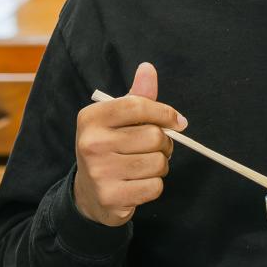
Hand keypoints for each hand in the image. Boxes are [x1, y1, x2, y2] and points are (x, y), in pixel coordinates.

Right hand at [72, 62, 184, 226]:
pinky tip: (138, 183)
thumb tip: (148, 69)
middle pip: (154, 136)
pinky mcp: (111, 197)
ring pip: (158, 163)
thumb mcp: (116, 120)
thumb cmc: (109, 148)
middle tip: (154, 149)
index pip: (138, 105)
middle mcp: (92, 143)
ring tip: (144, 166)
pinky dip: (154, 185)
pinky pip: (154, 187)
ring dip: (160, 165)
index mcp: (91, 118)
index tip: (177, 122)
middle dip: (163, 144)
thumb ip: (136, 97)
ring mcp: (100, 172)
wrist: (89, 193)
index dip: (165, 113)